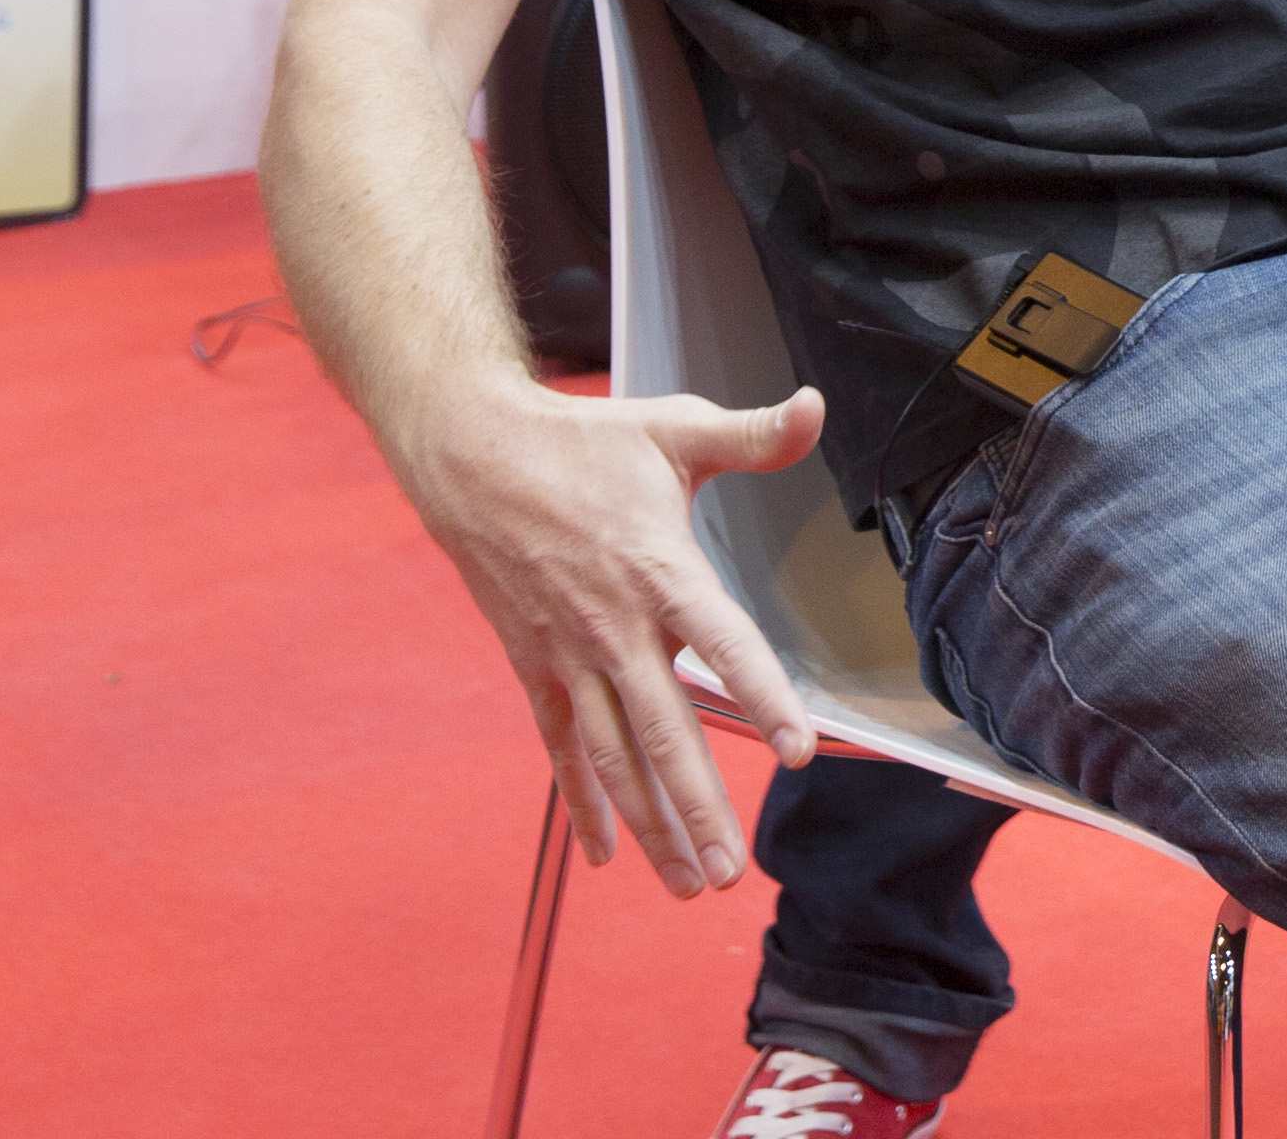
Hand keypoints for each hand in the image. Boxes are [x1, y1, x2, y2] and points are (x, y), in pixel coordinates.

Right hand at [405, 381, 825, 895]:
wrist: (471, 459)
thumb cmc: (583, 443)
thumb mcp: (675, 429)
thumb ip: (755, 435)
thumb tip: (815, 405)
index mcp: (660, 571)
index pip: (724, 644)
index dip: (762, 697)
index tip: (799, 752)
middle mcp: (614, 628)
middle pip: (665, 732)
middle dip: (699, 807)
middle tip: (732, 871)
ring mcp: (568, 656)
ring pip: (614, 757)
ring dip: (652, 823)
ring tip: (688, 881)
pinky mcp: (533, 667)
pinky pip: (562, 747)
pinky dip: (584, 802)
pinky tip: (606, 854)